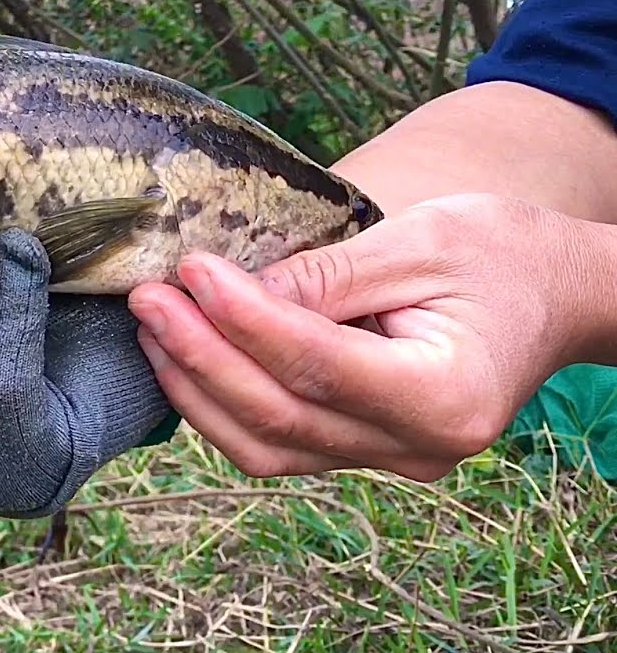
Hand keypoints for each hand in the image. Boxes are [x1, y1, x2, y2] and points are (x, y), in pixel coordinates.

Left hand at [128, 193, 611, 481]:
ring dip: (198, 389)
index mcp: (446, 395)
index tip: (190, 271)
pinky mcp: (363, 452)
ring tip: (151, 327)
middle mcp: (416, 448)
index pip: (318, 365)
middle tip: (147, 299)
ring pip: (267, 448)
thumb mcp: (421, 242)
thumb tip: (232, 292)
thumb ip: (328, 275)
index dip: (244, 320)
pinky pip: (278, 444)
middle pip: (281, 418)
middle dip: (201, 358)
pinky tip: (185, 359)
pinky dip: (223, 406)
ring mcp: (389, 461)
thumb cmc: (501, 256)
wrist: (557, 296)